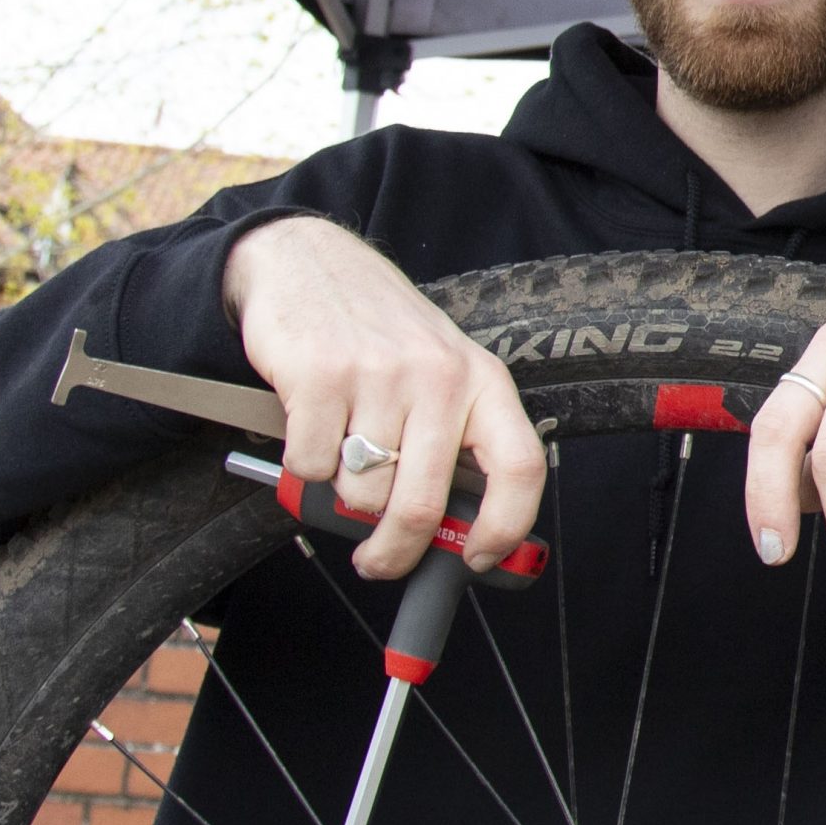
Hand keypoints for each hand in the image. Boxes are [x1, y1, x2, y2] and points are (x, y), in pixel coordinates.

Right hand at [224, 217, 546, 579]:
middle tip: (378, 561)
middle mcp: (439, 376)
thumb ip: (456, 444)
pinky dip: (305, 469)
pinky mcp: (319, 377)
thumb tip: (458, 538)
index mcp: (483, 381)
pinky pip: (311, 468)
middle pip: (424, 506)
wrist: (308, 262)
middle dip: (395, 553)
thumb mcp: (441, 374)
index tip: (478, 558)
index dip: (504, 528)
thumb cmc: (381, 334)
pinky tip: (313, 431)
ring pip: (363, 495)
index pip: (520, 468)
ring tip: (343, 457)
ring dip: (344, 497)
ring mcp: (379, 375)